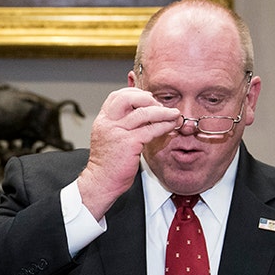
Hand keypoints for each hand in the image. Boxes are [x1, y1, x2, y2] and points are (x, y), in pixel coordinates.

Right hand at [76, 87, 178, 218]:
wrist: (101, 181)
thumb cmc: (107, 163)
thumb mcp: (108, 138)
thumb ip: (119, 125)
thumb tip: (139, 115)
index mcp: (103, 120)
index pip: (116, 96)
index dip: (135, 93)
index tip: (148, 97)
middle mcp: (108, 123)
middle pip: (128, 98)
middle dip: (148, 99)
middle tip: (160, 105)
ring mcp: (118, 132)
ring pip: (144, 112)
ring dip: (162, 112)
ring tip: (173, 113)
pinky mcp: (129, 143)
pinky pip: (151, 129)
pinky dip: (164, 125)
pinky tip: (170, 126)